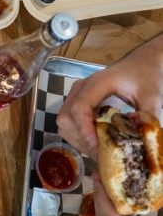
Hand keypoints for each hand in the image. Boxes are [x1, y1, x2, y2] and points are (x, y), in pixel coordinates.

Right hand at [57, 35, 162, 159]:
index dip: (84, 130)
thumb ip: (147, 118)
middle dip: (80, 138)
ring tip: (97, 149)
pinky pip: (68, 121)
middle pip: (66, 117)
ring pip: (64, 122)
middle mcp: (81, 88)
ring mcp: (77, 94)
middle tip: (99, 152)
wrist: (142, 63)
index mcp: (98, 83)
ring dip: (77, 138)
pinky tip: (94, 140)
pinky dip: (77, 134)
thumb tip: (141, 142)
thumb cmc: (145, 76)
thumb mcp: (152, 96)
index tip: (97, 146)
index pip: (79, 108)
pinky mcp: (77, 100)